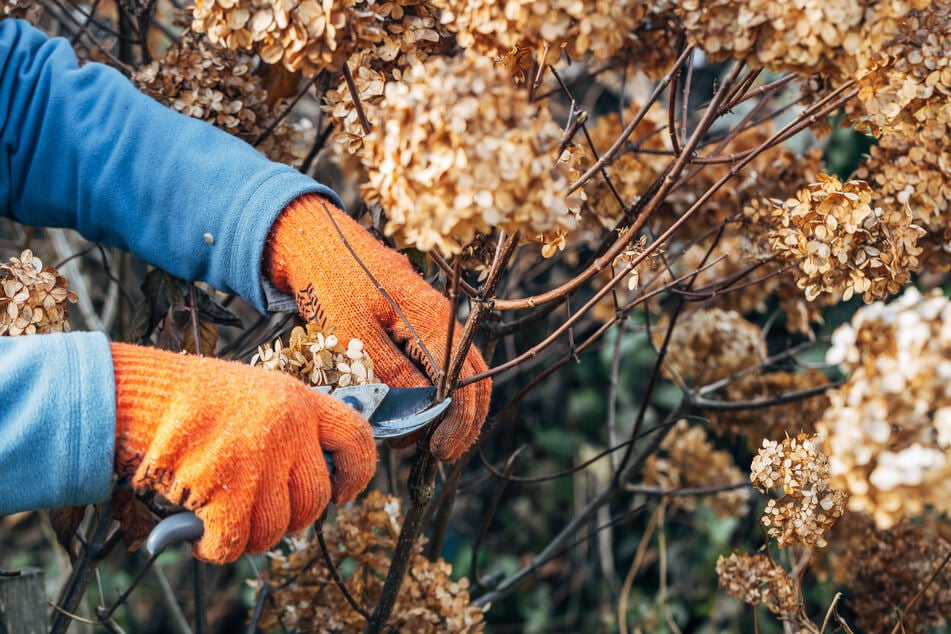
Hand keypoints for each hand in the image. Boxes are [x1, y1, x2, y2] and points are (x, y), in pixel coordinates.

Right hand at [110, 343, 374, 563]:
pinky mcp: (225, 488)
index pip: (356, 439)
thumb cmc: (193, 397)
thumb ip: (289, 426)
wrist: (139, 394)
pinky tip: (203, 539)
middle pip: (315, 498)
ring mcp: (259, 458)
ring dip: (252, 536)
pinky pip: (236, 541)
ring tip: (227, 523)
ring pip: (278, 527)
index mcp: (300, 401)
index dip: (356, 473)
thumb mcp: (256, 393)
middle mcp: (288, 428)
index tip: (343, 492)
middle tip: (263, 514)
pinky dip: (218, 549)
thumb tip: (311, 473)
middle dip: (292, 518)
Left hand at [264, 194, 491, 460]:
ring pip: (458, 373)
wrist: (314, 240)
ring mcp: (433, 319)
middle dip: (460, 421)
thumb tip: (421, 415)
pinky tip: (405, 406)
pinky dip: (430, 390)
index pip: (466, 383)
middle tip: (433, 451)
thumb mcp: (354, 332)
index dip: (458, 424)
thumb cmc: (330, 283)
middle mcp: (442, 320)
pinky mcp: (417, 322)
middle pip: (474, 380)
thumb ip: (391, 373)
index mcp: (433, 320)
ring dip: (444, 408)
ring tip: (413, 433)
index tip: (438, 452)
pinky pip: (437, 363)